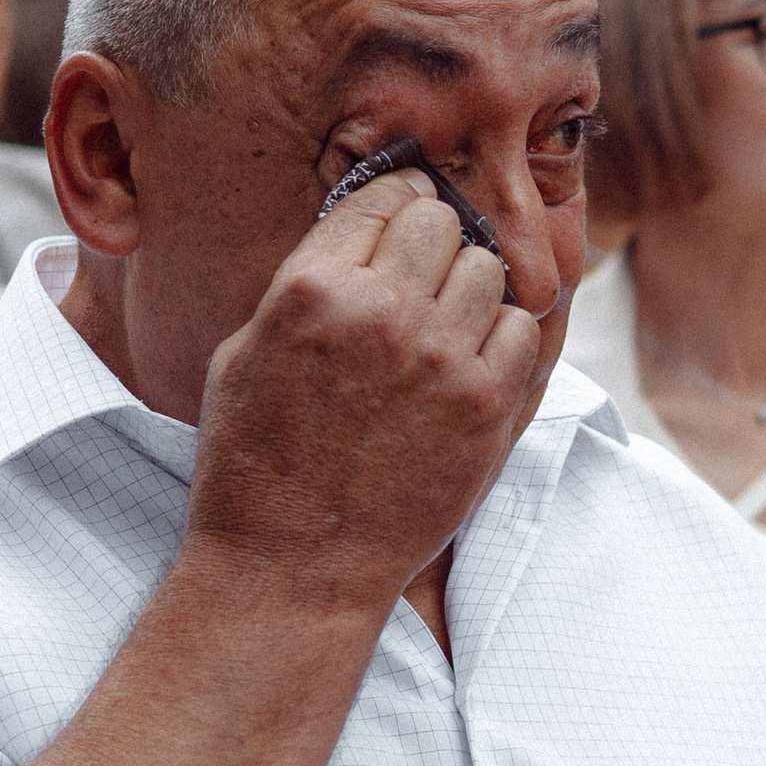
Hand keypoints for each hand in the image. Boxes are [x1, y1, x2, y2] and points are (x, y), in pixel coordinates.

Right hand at [189, 168, 542, 611]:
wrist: (291, 568)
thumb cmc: (255, 465)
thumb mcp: (246, 354)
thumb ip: (305, 284)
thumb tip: (362, 232)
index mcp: (310, 290)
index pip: (381, 197)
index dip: (396, 201)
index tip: (403, 216)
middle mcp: (379, 313)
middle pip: (441, 221)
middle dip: (433, 241)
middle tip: (423, 277)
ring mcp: (438, 359)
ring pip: (487, 268)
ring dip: (469, 289)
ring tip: (446, 325)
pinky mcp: (483, 407)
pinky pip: (520, 329)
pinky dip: (500, 339)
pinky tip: (469, 365)